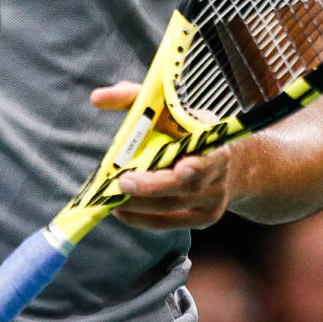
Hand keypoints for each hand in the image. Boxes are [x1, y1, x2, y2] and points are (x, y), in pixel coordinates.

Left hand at [90, 82, 232, 230]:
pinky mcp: (204, 218)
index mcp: (214, 140)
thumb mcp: (165, 107)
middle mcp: (219, 172)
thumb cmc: (184, 128)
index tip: (180, 167)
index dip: (196, 164)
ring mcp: (213, 199)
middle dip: (152, 186)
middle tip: (121, 183)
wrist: (225, 160)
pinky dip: (142, 219)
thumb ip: (132, 98)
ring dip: (139, 206)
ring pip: (173, 208)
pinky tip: (122, 211)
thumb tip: (97, 97)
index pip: (209, 156)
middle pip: (186, 186)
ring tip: (111, 199)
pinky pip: (169, 223)